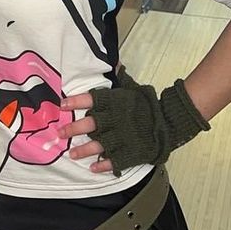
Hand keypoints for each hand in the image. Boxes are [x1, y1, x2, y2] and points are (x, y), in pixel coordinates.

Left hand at [60, 68, 208, 175]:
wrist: (169, 121)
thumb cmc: (147, 103)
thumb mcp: (131, 87)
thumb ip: (119, 78)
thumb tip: (112, 61)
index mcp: (115, 102)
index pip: (92, 99)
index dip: (75, 102)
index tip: (62, 105)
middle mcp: (115, 120)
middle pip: (90, 124)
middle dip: (73, 129)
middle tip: (61, 133)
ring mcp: (122, 138)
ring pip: (98, 145)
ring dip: (83, 150)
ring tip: (72, 154)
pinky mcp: (130, 153)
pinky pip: (114, 161)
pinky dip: (102, 165)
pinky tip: (93, 168)